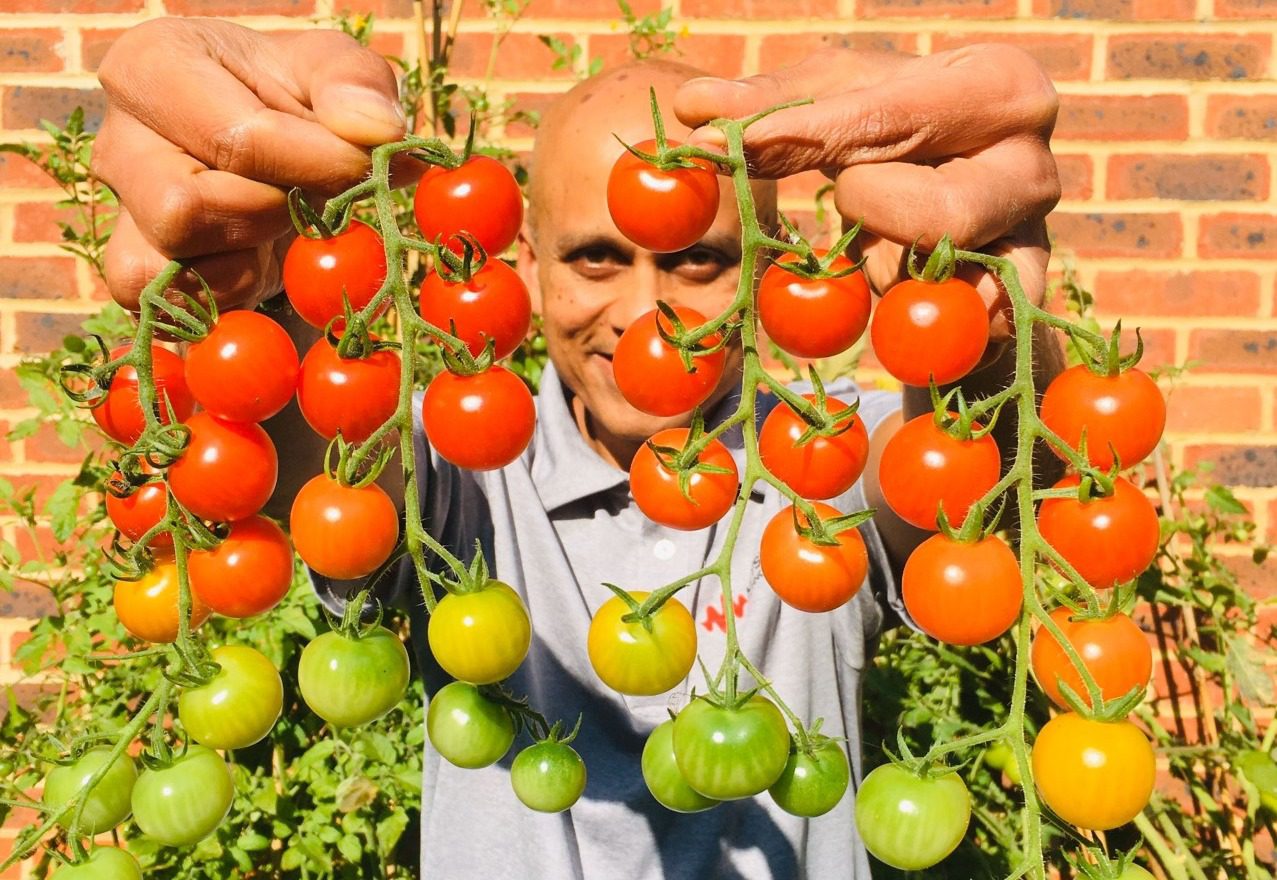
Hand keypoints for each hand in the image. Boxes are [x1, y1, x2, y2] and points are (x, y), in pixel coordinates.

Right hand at [92, 17, 414, 312]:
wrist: (281, 146)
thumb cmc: (297, 98)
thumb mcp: (333, 68)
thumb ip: (354, 83)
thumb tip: (376, 131)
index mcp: (150, 67)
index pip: (236, 140)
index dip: (315, 166)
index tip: (361, 166)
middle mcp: (117, 142)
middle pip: (184, 210)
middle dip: (271, 215)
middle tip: (310, 194)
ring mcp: (122, 214)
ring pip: (170, 268)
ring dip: (248, 261)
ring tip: (281, 223)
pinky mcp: (136, 273)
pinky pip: (175, 308)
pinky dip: (232, 296)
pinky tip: (262, 260)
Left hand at [673, 45, 1060, 338]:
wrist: (967, 203)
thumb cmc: (897, 134)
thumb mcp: (839, 101)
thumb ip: (770, 103)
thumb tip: (691, 108)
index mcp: (998, 85)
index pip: (886, 119)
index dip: (805, 137)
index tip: (734, 148)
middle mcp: (1033, 162)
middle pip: (933, 211)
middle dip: (871, 211)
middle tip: (849, 197)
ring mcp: (1037, 240)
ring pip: (944, 279)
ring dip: (888, 267)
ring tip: (879, 242)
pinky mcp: (1024, 301)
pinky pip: (960, 328)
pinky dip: (913, 315)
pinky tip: (897, 291)